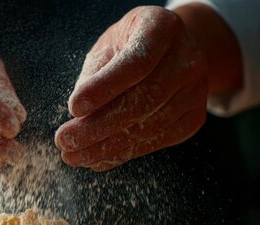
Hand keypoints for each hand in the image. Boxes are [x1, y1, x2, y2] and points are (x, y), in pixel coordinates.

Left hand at [55, 6, 207, 171]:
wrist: (171, 52)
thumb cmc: (128, 47)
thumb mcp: (108, 47)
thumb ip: (94, 76)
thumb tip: (78, 119)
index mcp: (161, 29)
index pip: (135, 63)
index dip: (103, 89)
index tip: (72, 108)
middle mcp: (187, 59)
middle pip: (142, 101)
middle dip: (97, 127)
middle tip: (64, 142)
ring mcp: (195, 91)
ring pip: (148, 127)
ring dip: (105, 148)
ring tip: (74, 156)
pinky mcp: (194, 119)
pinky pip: (155, 141)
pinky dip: (123, 154)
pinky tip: (97, 159)